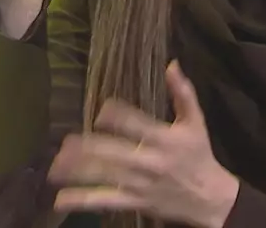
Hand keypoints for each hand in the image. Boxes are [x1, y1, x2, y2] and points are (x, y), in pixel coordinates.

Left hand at [47, 62, 239, 227]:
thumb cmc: (199, 156)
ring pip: (104, 176)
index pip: (135, 123)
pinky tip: (60, 200)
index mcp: (163, 139)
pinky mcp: (134, 202)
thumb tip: (172, 63)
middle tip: (63, 142)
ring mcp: (140, 184)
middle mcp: (149, 161)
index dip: (116, 115)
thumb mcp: (195, 122)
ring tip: (53, 168)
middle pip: (112, 153)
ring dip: (77, 172)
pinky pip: (105, 201)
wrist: (211, 200)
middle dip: (86, 148)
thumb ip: (182, 93)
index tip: (100, 110)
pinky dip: (82, 200)